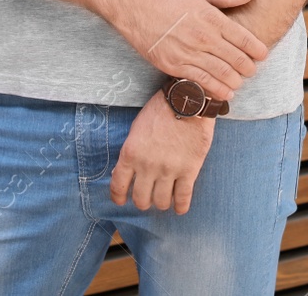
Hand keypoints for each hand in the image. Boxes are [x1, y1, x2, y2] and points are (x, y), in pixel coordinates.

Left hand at [110, 91, 215, 212]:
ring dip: (161, 203)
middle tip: (147, 197)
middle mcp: (147, 166)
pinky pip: (183, 197)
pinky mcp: (189, 170)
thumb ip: (131, 152)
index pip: (118, 186)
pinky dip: (181, 207)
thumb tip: (125, 172)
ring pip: (161, 201)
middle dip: (142, 201)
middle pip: (140, 198)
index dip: (118, 197)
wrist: (188, 100)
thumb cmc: (161, 110)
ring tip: (164, 199)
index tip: (121, 201)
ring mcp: (169, 170)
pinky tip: (180, 208)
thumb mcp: (137, 128)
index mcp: (131, 154)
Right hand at [114, 0, 268, 99]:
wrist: (135, 6)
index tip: (263, 54)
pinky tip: (225, 93)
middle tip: (252, 70)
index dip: (256, 49)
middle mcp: (203, 38)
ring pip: (220, 73)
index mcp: (211, 18)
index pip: (243, 38)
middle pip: (235, 59)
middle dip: (248, 67)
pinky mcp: (174, 65)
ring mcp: (188, 53)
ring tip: (240, 83)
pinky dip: (215, 89)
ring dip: (235, 81)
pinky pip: (200, 81)